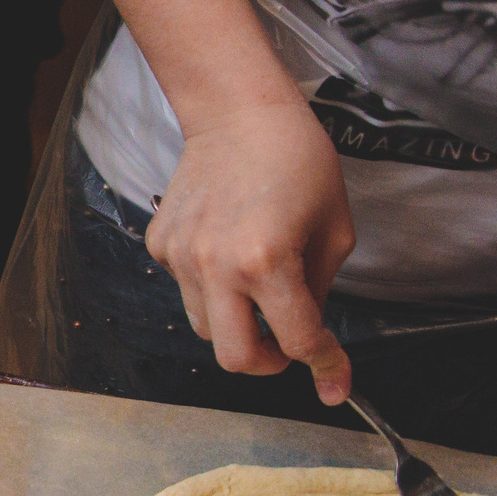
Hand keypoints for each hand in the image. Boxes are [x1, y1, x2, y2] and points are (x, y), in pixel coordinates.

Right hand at [144, 101, 355, 401]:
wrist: (239, 113)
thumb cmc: (298, 160)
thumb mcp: (334, 230)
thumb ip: (318, 290)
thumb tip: (309, 334)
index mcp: (267, 262)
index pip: (297, 341)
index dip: (325, 365)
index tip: (335, 382)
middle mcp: (216, 266)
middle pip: (234, 357)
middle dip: (267, 362)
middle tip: (285, 346)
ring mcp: (181, 256)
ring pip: (206, 326)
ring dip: (237, 323)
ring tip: (256, 292)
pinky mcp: (161, 244)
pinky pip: (185, 288)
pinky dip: (210, 286)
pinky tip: (226, 250)